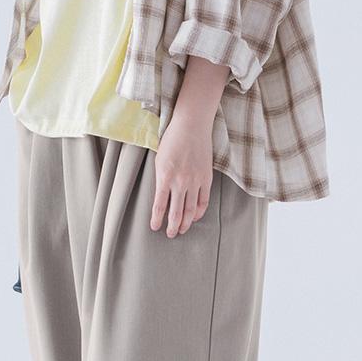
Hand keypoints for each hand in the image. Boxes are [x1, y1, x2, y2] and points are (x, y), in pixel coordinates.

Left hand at [150, 114, 213, 236]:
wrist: (191, 126)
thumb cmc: (172, 140)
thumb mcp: (159, 160)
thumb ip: (161, 179)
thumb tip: (162, 197)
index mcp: (164, 177)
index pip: (159, 205)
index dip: (157, 219)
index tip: (155, 227)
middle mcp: (180, 182)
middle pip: (176, 212)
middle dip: (172, 226)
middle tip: (171, 234)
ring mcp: (195, 181)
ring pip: (190, 209)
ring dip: (185, 222)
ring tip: (181, 230)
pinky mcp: (206, 178)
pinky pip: (203, 200)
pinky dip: (199, 211)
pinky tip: (194, 217)